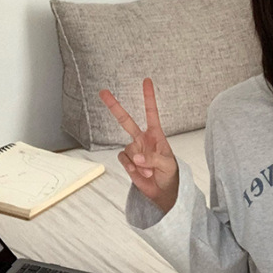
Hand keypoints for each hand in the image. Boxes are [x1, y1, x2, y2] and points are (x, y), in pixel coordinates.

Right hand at [99, 78, 178, 212]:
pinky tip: (140, 172)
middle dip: (114, 106)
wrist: (163, 190)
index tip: (146, 81)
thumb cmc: (170, 174)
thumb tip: (138, 157)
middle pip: (126, 120)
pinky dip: (130, 167)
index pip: (151, 113)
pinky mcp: (128, 161)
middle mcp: (143, 140)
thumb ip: (154, 159)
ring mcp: (134, 150)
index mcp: (156, 136)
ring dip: (138, 162)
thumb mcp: (168, 164)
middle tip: (103, 92)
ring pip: (128, 149)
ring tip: (150, 170)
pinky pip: (123, 159)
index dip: (148, 97)